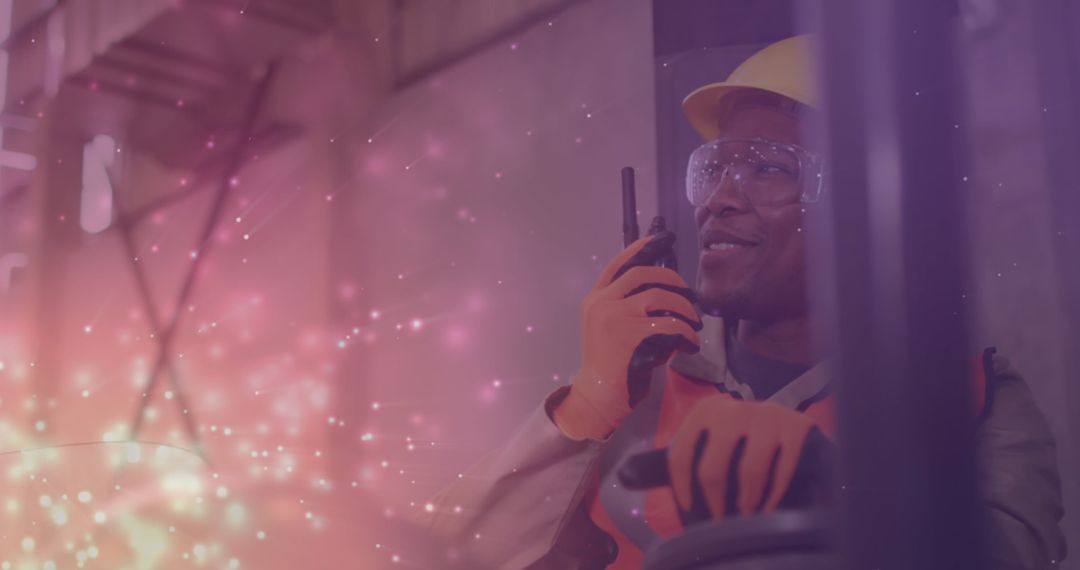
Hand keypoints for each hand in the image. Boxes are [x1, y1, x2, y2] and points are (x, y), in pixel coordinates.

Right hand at [553, 232, 701, 439]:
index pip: (619, 264)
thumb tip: (668, 295)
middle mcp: (602, 303)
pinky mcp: (631, 335)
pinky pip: (670, 326)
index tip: (661, 239)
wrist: (597, 397)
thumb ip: (630, 309)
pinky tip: (690, 345)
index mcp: (596, 299)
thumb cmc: (610, 367)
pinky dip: (686, 335)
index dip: (642, 249)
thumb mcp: (612, 329)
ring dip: (684, 311)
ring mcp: (615, 317)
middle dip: (673, 280)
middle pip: (643, 274)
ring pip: (660, 298)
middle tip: (690, 296)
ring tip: (693, 325)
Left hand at [667, 395, 817, 522]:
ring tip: (745, 515)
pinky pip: (781, 472)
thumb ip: (677, 454)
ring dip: (746, 502)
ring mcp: (767, 416)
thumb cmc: (737, 435)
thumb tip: (629, 475)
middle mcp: (733, 410)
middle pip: (713, 469)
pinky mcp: (796, 427)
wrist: (785, 417)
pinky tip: (767, 508)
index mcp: (705, 411)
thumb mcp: (707, 435)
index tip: (689, 507)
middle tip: (719, 518)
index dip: (681, 486)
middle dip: (714, 501)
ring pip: (750, 473)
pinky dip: (773, 497)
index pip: (680, 454)